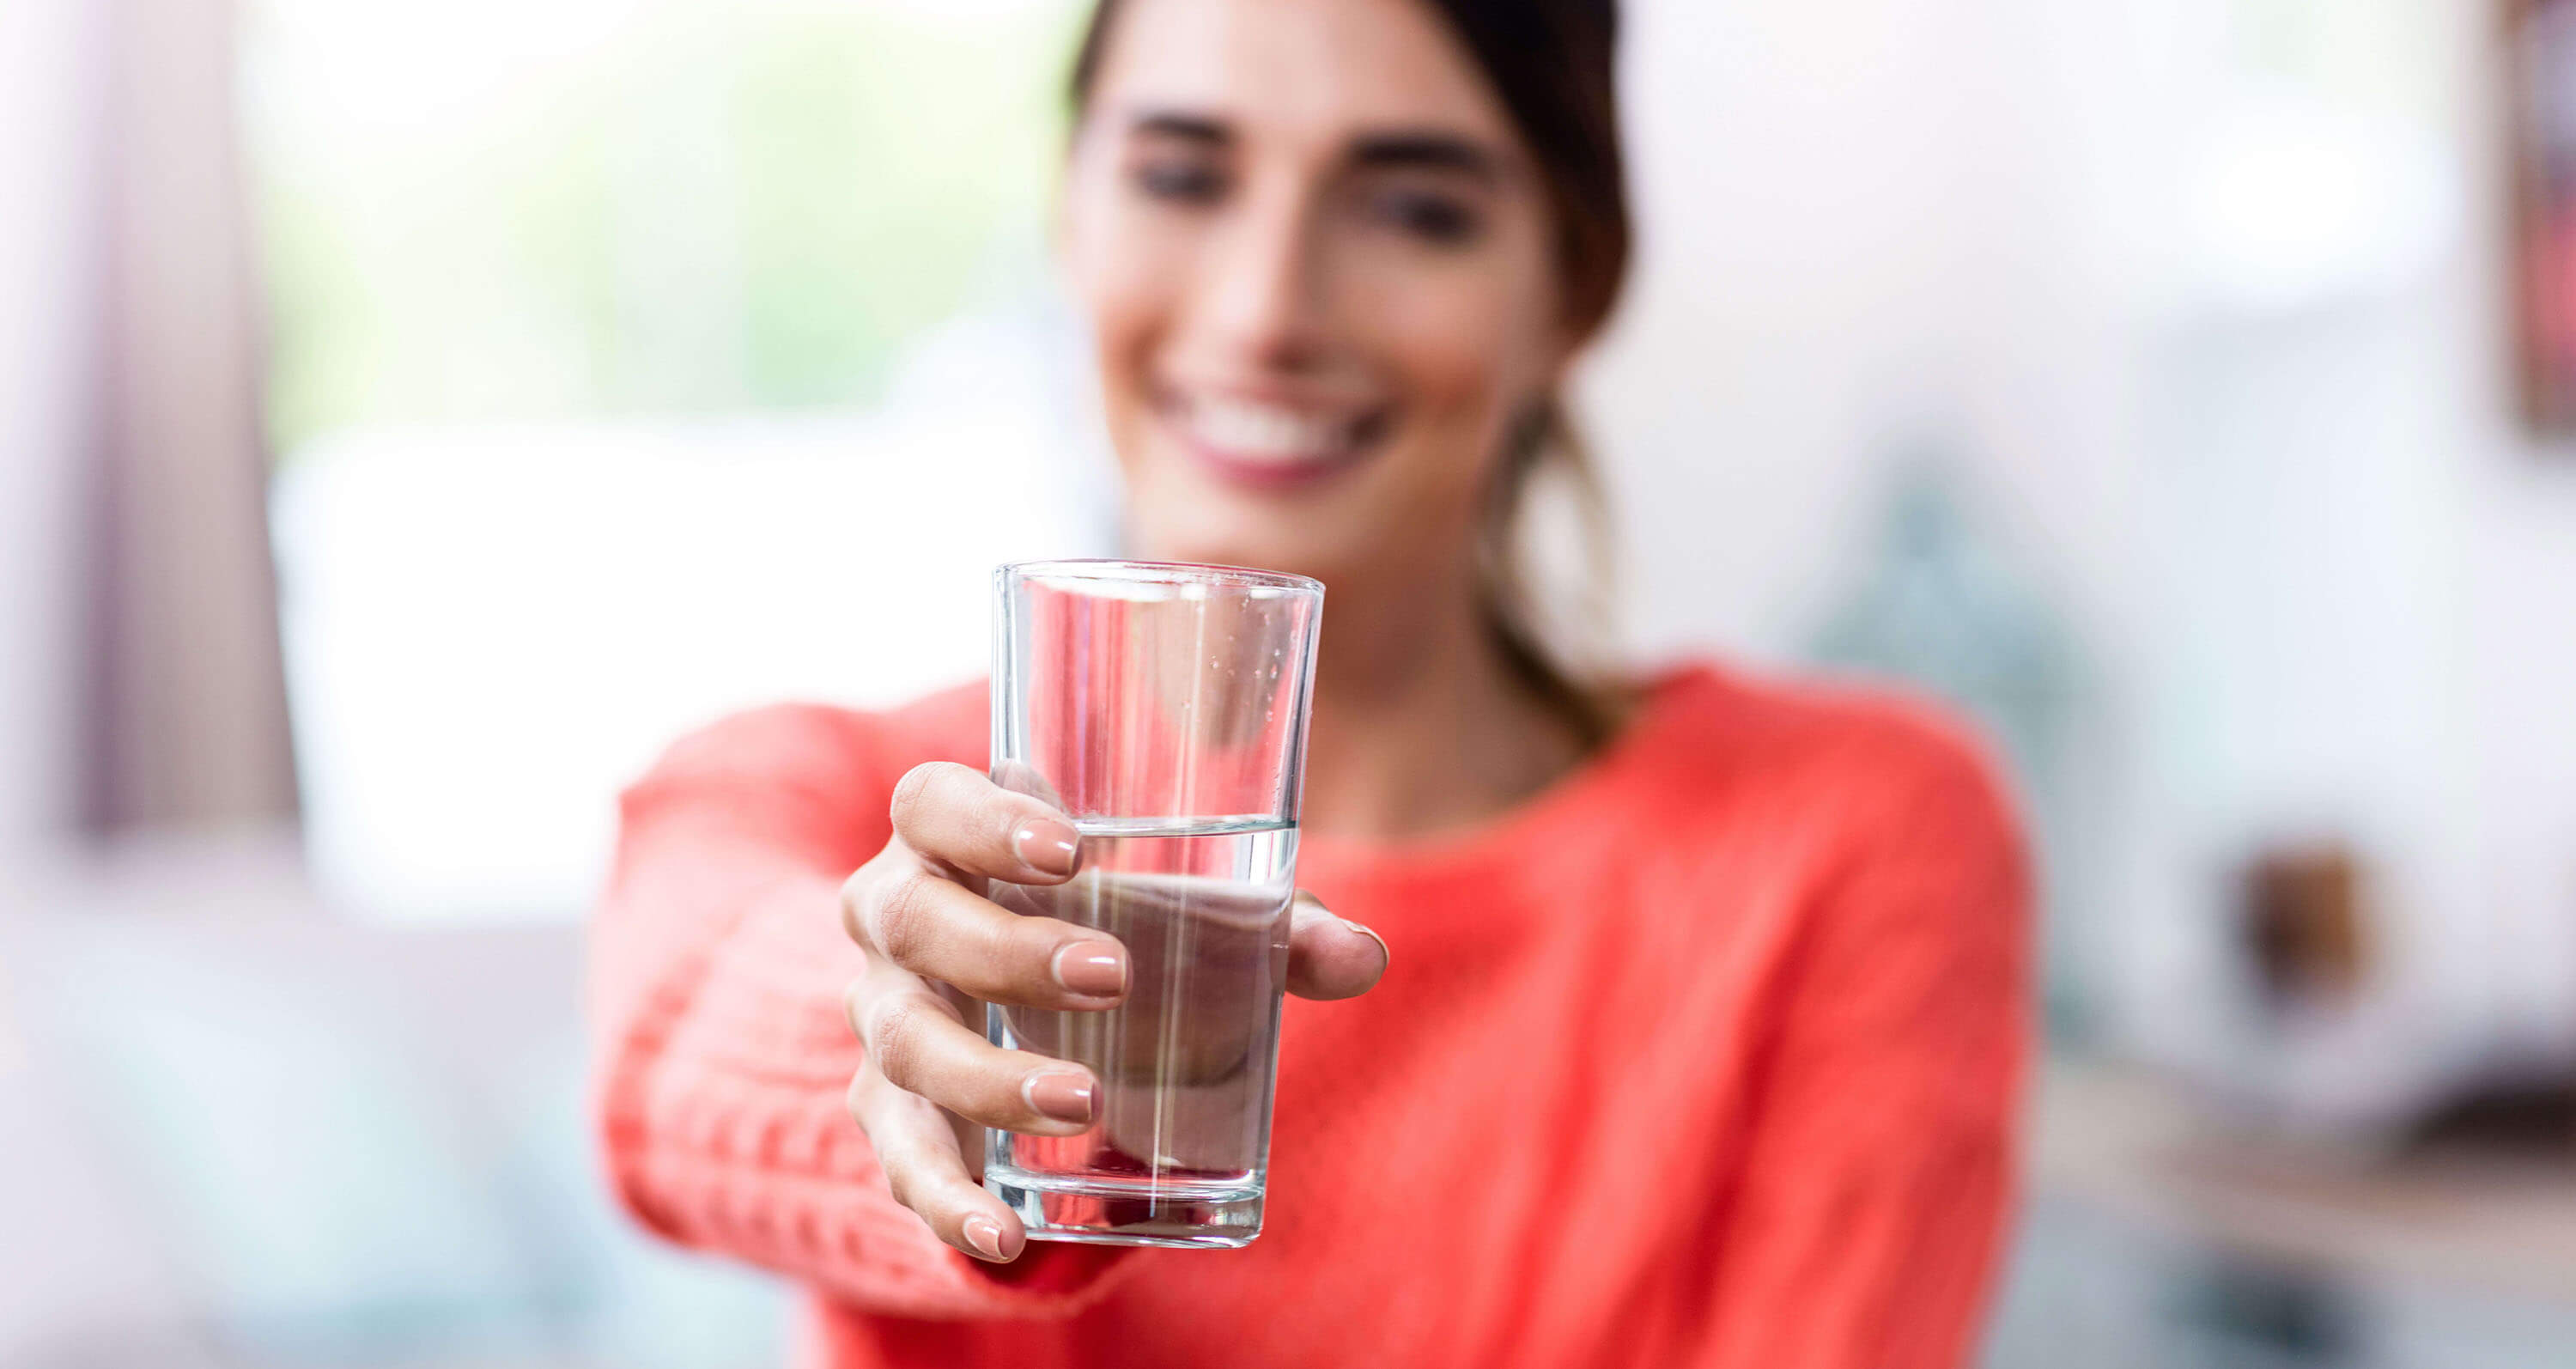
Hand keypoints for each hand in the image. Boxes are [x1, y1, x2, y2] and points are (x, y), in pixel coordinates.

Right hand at [838, 761, 1388, 1262]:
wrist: (1005, 1016)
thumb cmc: (1105, 928)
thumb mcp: (1180, 919)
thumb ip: (1270, 930)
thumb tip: (1363, 958)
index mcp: (951, 841)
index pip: (932, 802)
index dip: (983, 817)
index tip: (1072, 848)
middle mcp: (897, 919)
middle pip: (911, 918)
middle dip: (1007, 950)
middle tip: (1114, 975)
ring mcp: (885, 1018)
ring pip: (905, 1041)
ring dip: (988, 1076)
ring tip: (1085, 1100)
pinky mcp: (891, 1113)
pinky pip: (901, 1159)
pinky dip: (946, 1201)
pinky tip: (1003, 1233)